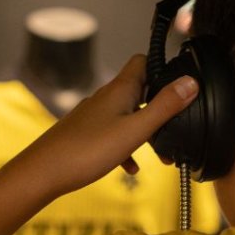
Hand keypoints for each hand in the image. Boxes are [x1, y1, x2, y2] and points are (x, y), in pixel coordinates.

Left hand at [19, 55, 198, 196]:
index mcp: (120, 90)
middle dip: (159, 106)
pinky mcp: (86, 134)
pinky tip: (131, 168)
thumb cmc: (87, 150)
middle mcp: (106, 98)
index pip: (143, 62)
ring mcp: (95, 115)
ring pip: (128, 115)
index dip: (162, 67)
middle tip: (176, 126)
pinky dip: (127, 147)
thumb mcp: (135, 130)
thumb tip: (190, 83)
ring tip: (160, 154)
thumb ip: (164, 107)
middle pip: (139, 91)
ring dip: (145, 131)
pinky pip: (114, 135)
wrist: (44, 173)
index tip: (180, 81)